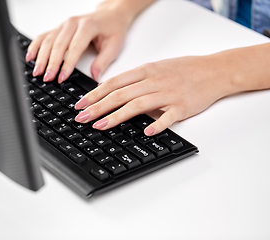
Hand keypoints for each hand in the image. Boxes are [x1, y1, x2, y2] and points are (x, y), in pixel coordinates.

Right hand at [25, 3, 132, 82]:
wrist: (110, 15)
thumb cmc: (113, 29)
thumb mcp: (114, 45)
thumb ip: (104, 61)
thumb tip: (95, 76)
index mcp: (88, 26)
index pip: (75, 47)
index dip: (67, 64)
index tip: (62, 77)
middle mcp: (73, 23)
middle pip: (58, 44)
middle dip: (51, 63)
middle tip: (47, 78)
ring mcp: (64, 25)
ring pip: (48, 41)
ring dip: (41, 57)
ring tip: (37, 72)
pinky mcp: (59, 28)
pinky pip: (44, 36)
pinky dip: (35, 46)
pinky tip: (30, 57)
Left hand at [73, 55, 233, 135]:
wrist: (214, 71)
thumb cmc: (183, 70)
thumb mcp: (156, 68)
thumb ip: (135, 79)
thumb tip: (111, 89)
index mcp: (146, 71)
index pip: (114, 83)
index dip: (94, 94)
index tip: (80, 104)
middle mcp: (153, 81)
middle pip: (120, 95)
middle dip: (97, 107)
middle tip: (81, 118)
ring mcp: (168, 94)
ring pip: (137, 105)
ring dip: (116, 116)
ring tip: (100, 126)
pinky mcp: (182, 107)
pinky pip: (168, 117)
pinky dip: (157, 124)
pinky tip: (145, 132)